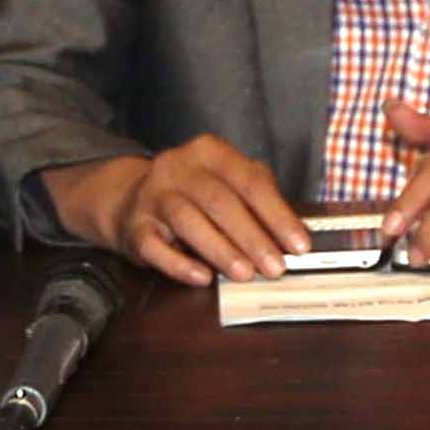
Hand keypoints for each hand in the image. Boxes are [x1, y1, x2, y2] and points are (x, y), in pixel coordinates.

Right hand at [55, 136, 304, 285]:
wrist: (130, 198)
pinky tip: (202, 277)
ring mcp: (153, 195)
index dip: (278, 215)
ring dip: (221, 250)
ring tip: (245, 273)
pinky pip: (156, 247)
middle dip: (253, 237)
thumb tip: (293, 236)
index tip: (299, 245)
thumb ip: (258, 201)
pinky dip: (180, 264)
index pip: (251, 181)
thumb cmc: (193, 194)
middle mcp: (179, 167)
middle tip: (275, 267)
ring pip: (189, 221)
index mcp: (210, 152)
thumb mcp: (226, 182)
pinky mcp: (134, 225)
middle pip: (220, 201)